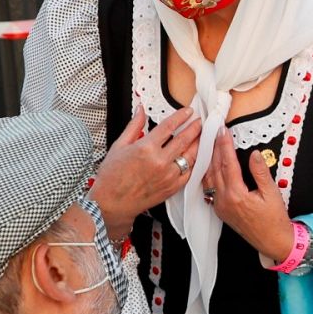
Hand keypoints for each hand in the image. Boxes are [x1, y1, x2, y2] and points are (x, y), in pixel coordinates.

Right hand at [91, 105, 201, 234]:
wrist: (111, 203)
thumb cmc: (112, 177)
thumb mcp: (119, 146)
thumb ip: (134, 126)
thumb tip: (141, 110)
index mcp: (146, 148)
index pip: (169, 126)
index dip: (181, 117)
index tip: (188, 112)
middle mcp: (160, 161)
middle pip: (184, 139)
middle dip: (194, 128)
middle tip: (199, 121)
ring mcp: (168, 175)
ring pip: (190, 156)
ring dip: (197, 144)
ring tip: (201, 136)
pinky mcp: (172, 187)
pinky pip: (189, 172)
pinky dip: (194, 163)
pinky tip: (195, 156)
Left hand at [202, 130, 293, 259]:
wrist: (272, 241)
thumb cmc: (275, 220)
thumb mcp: (272, 193)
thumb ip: (261, 172)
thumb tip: (254, 154)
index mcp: (236, 194)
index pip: (228, 163)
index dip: (225, 145)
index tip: (223, 131)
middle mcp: (224, 200)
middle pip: (215, 168)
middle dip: (215, 148)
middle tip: (214, 132)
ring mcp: (220, 206)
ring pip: (209, 178)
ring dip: (209, 160)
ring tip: (210, 145)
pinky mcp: (220, 210)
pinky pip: (209, 188)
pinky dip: (208, 174)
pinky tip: (210, 166)